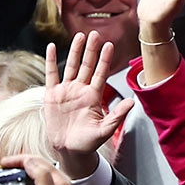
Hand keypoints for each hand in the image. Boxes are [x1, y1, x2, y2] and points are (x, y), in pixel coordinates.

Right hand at [41, 31, 126, 173]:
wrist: (69, 150)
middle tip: (95, 34)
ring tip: (79, 36)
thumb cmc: (88, 142)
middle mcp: (81, 90)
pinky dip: (51, 61)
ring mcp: (66, 91)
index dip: (104, 59)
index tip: (109, 45)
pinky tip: (52, 47)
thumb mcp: (105, 130)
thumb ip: (117, 115)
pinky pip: (51, 74)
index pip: (100, 73)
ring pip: (71, 66)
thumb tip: (132, 102)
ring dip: (75, 51)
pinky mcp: (52, 95)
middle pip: (86, 65)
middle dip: (91, 49)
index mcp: (94, 96)